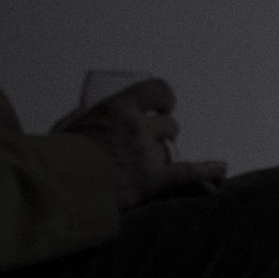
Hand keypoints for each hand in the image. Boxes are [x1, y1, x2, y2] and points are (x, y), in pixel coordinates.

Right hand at [54, 77, 225, 206]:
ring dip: (165, 157)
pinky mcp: (152, 180)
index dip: (163, 99)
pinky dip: (208, 171)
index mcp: (117, 107)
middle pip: (167, 127)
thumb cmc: (57, 157)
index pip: (155, 91)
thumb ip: (93, 120)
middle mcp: (138, 127)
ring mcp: (147, 154)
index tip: (162, 106)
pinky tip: (221, 171)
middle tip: (147, 146)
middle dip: (161, 135)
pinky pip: (188, 172)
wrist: (57, 186)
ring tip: (153, 166)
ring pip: (170, 150)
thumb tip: (98, 123)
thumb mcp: (69, 125)